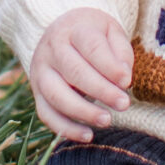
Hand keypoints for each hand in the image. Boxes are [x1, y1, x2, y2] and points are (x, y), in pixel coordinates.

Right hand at [28, 8, 133, 141]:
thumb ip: (121, 51)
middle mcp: (51, 49)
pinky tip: (88, 135)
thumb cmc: (93, 35)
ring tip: (107, 120)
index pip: (91, 47)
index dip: (109, 66)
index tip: (127, 82)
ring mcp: (40, 72)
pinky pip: (46, 114)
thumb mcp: (110, 31)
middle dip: (101, 91)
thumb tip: (123, 79)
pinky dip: (65, 129)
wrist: (61, 33)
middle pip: (74, 71)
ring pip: (56, 95)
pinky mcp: (37, 92)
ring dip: (83, 111)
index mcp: (72, 29)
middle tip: (124, 104)